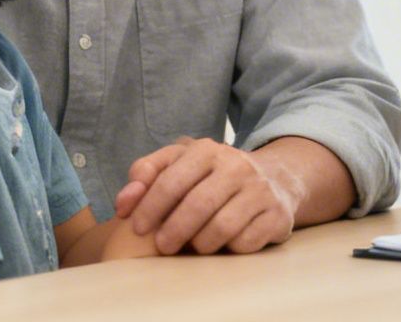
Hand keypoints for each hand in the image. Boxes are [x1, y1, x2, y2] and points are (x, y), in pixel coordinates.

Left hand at [113, 138, 297, 254]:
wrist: (275, 178)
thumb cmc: (213, 176)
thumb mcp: (180, 163)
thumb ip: (147, 174)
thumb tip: (123, 203)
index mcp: (208, 150)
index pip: (172, 179)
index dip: (150, 207)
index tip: (137, 228)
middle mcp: (237, 166)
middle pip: (198, 205)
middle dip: (173, 231)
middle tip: (162, 246)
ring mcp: (260, 190)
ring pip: (222, 227)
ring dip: (200, 244)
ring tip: (194, 246)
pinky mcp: (277, 215)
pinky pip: (246, 242)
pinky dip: (229, 249)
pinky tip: (224, 244)